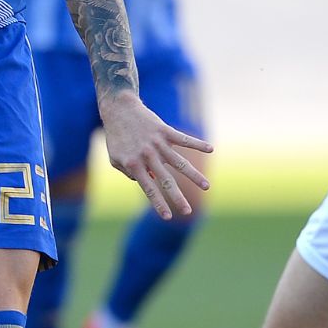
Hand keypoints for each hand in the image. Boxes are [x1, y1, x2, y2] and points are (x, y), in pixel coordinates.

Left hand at [98, 90, 212, 218]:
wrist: (118, 109)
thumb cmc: (117, 137)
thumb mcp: (116, 159)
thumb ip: (129, 173)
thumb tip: (150, 181)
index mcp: (134, 165)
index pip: (149, 189)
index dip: (158, 204)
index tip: (168, 217)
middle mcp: (147, 156)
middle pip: (166, 180)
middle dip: (177, 197)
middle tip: (188, 211)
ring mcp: (158, 143)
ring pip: (180, 162)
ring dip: (194, 176)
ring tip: (207, 186)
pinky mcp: (165, 131)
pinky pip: (184, 139)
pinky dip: (197, 144)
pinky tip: (211, 149)